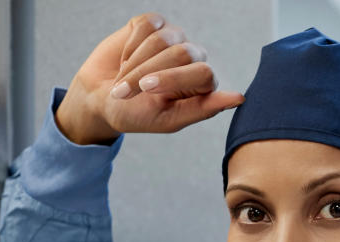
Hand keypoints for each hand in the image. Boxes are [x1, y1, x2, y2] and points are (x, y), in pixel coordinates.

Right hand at [54, 12, 244, 144]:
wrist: (99, 98)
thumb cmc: (137, 114)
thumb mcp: (169, 119)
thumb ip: (203, 109)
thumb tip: (240, 98)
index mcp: (202, 85)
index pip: (204, 73)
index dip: (174, 79)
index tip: (147, 89)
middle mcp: (193, 58)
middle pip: (182, 54)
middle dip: (148, 73)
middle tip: (125, 91)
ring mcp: (174, 39)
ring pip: (162, 39)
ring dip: (135, 62)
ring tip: (122, 79)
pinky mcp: (152, 24)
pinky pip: (145, 25)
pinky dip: (129, 45)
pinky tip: (124, 60)